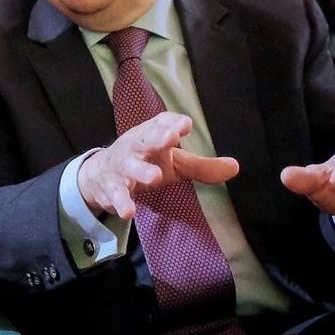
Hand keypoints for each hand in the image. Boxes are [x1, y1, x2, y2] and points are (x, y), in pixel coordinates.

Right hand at [77, 112, 239, 219]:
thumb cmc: (146, 163)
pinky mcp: (111, 187)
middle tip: (170, 138)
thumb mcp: (174, 163)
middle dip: (157, 137)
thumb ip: (203, 166)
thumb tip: (235, 167)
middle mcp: (136, 146)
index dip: (173, 124)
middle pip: (145, 139)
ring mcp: (122, 166)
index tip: (186, 125)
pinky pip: (116, 194)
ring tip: (155, 177)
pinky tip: (129, 212)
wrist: (100, 175)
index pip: (163, 123)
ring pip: (131, 166)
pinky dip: (122, 202)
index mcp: (153, 135)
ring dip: (141, 171)